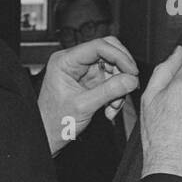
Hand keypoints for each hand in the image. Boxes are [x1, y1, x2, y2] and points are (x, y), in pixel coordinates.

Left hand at [38, 36, 138, 155]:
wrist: (49, 135)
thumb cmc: (55, 121)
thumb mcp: (84, 106)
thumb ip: (109, 91)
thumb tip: (130, 79)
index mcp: (65, 61)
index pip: (98, 46)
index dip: (119, 56)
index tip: (132, 71)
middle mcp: (74, 62)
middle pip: (108, 52)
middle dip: (121, 69)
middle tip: (131, 83)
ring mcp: (83, 71)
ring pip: (113, 67)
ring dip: (119, 86)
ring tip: (115, 105)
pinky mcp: (90, 82)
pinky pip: (111, 80)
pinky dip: (116, 94)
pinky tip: (110, 107)